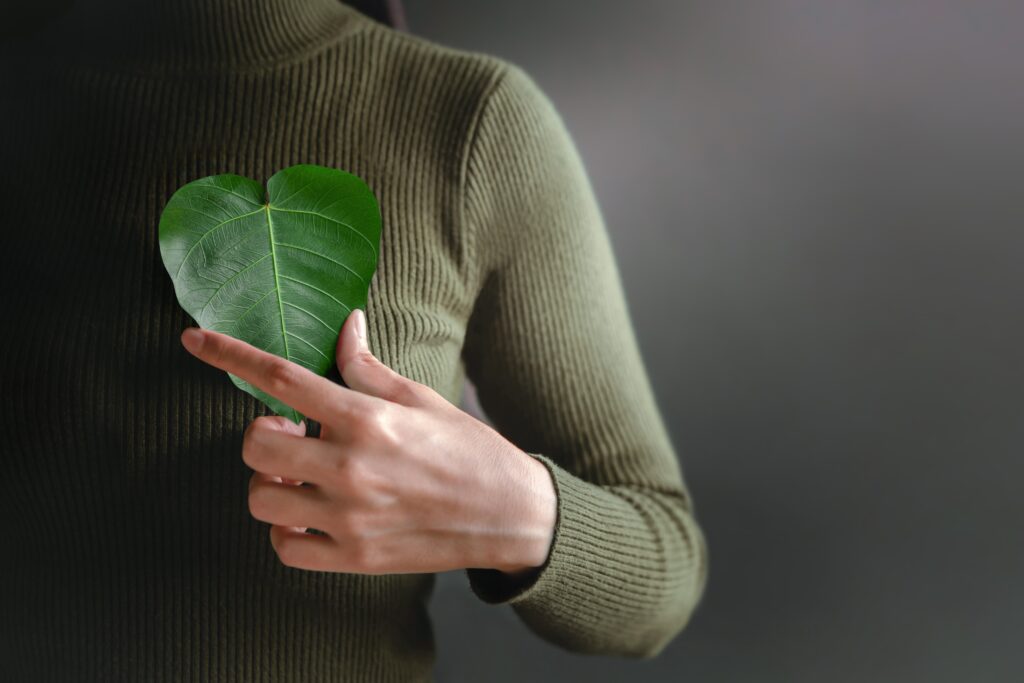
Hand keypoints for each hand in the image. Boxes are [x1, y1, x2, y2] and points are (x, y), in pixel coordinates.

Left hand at [179, 309, 556, 576]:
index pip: (281, 379)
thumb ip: (369, 368)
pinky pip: (284, 548)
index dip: (229, 355)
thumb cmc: (467, 449)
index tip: (194, 340)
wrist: (508, 514)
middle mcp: (351, 468)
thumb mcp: (422, 398)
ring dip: (271, 483)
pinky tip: (310, 514)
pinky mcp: (353, 557)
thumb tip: (346, 326)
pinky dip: (286, 531)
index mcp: (368, 419)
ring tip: (302, 477)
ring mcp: (348, 518)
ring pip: (261, 500)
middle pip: (256, 446)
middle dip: (262, 435)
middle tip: (290, 434)